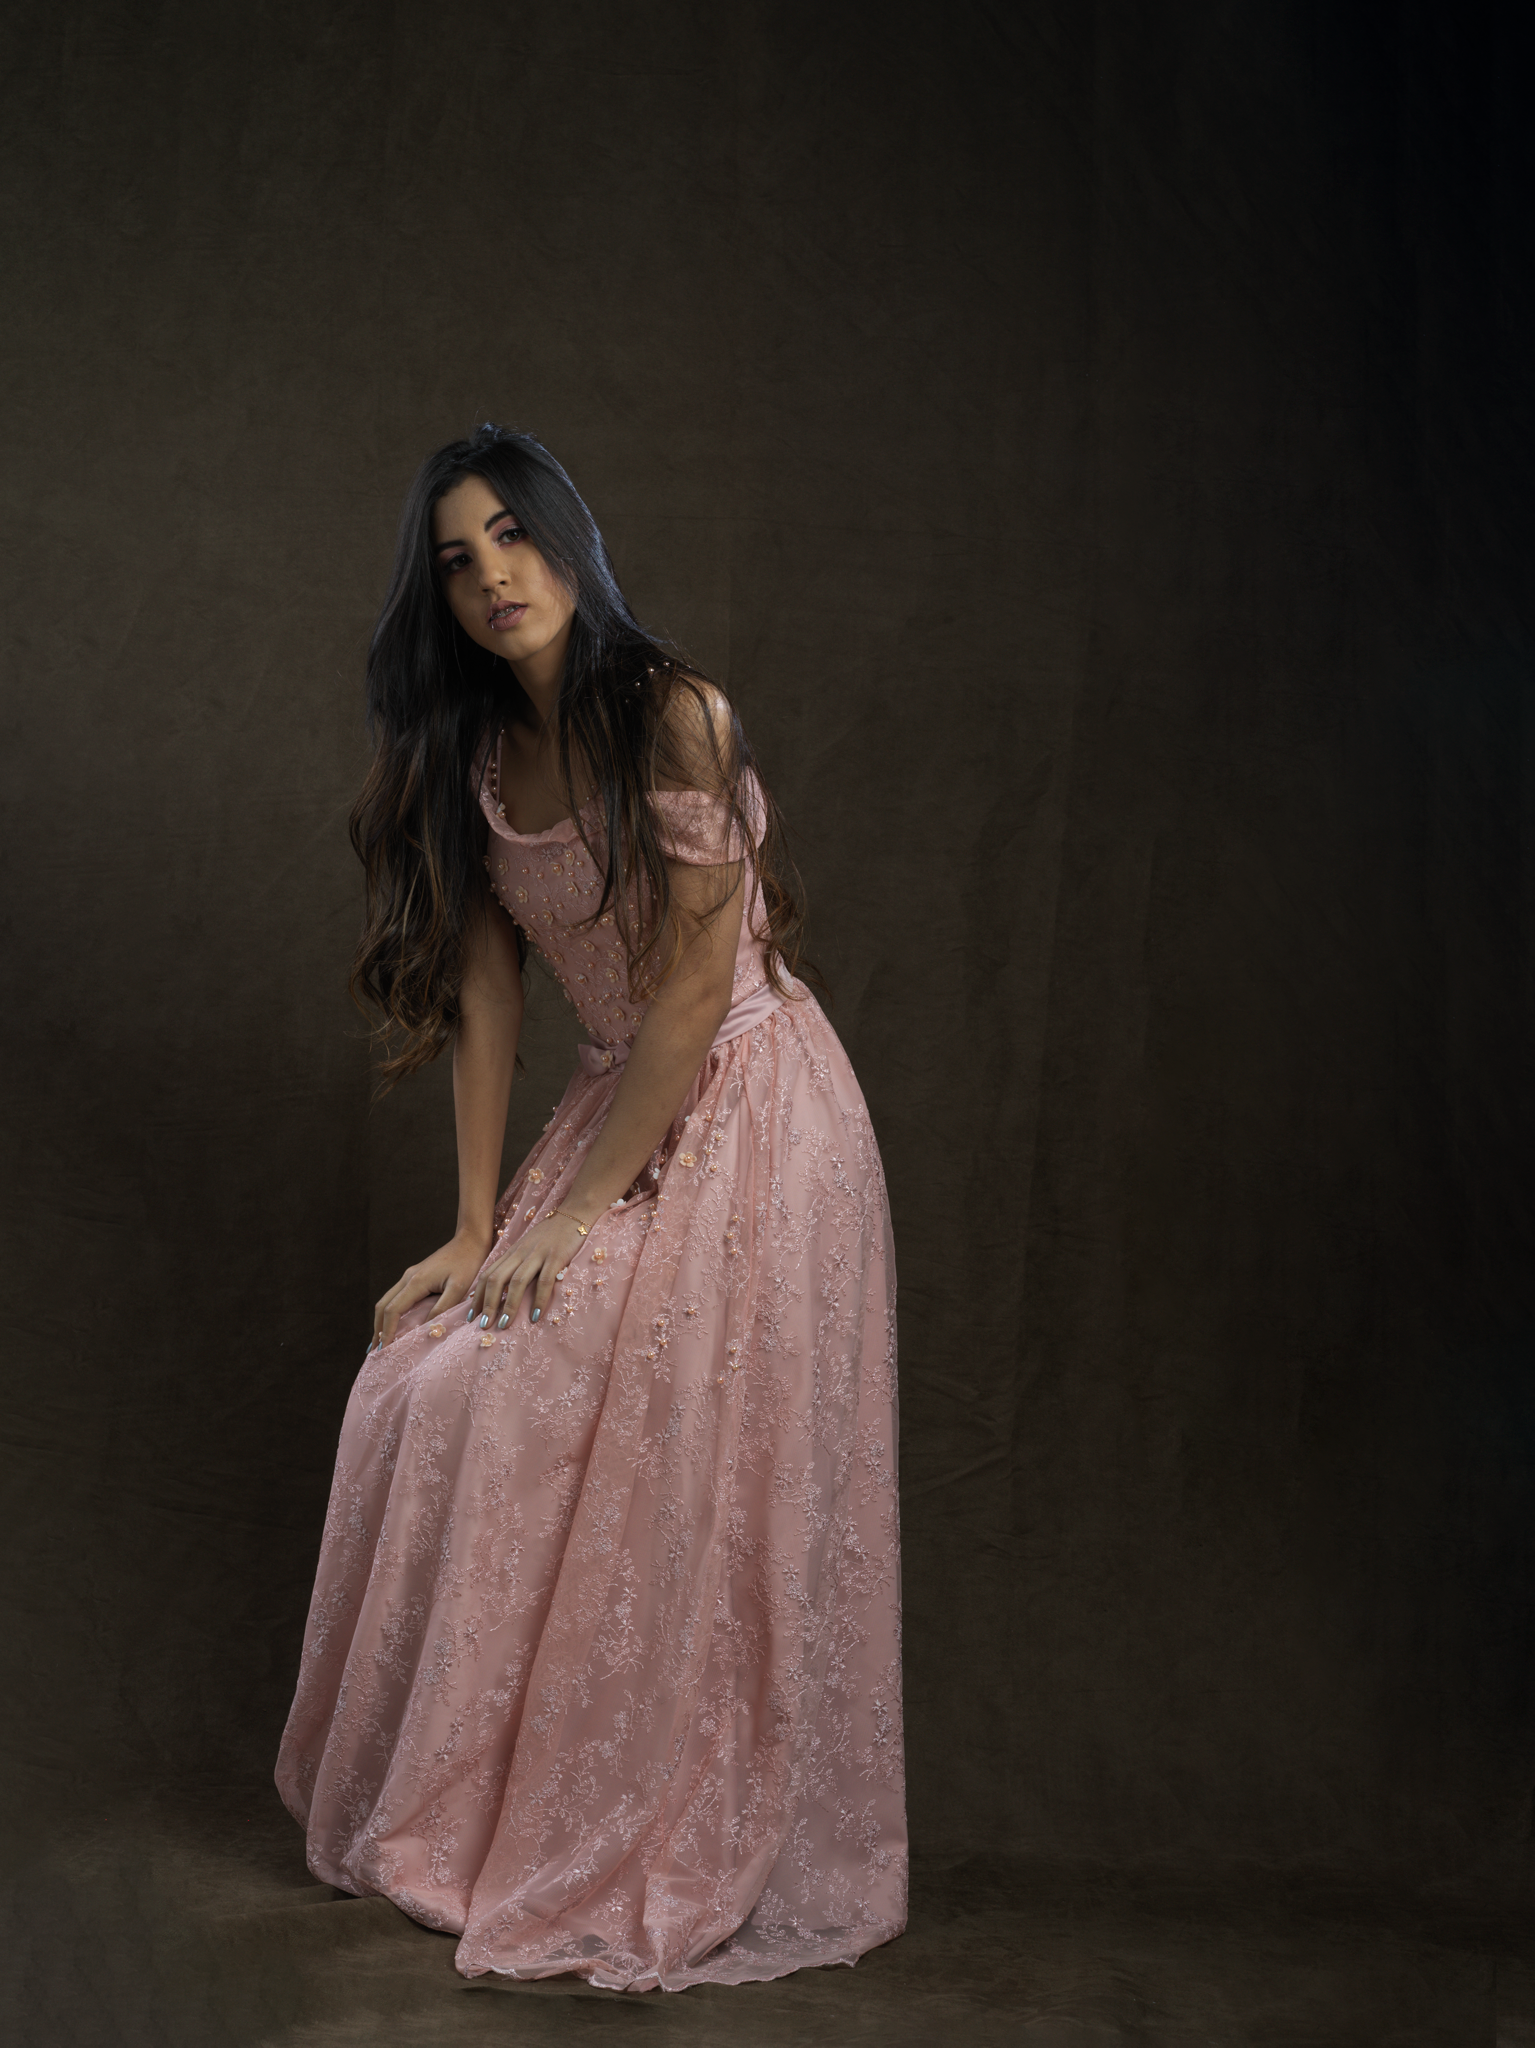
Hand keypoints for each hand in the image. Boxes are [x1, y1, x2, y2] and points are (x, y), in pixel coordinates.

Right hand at [373, 1227, 492, 1348]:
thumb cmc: (468, 1263)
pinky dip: (390, 1312)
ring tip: (381, 1342)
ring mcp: (410, 1276)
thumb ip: (442, 1307)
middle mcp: (408, 1278)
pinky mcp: (415, 1276)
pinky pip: (396, 1297)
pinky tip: (394, 1323)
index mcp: (416, 1282)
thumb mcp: (459, 1288)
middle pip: (383, 1306)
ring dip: (381, 1321)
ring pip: (387, 1301)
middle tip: (375, 1352)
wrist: (470, 1240)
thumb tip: (426, 1328)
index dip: (387, 1331)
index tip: (383, 1350)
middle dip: (378, 1329)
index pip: (393, 1310)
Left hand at [464, 1211, 589, 1330]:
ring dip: (509, 1305)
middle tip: (483, 1326)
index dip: (478, 1296)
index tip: (471, 1316)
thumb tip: (505, 1289)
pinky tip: (536, 1316)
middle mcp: (520, 1253)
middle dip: (488, 1304)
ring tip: (504, 1324)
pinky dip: (539, 1299)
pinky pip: (545, 1280)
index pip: (488, 1275)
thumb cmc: (552, 1235)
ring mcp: (538, 1254)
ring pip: (517, 1281)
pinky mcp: (556, 1256)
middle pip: (496, 1279)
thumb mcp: (528, 1247)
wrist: (574, 1214)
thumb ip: (517, 1264)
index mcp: (512, 1252)